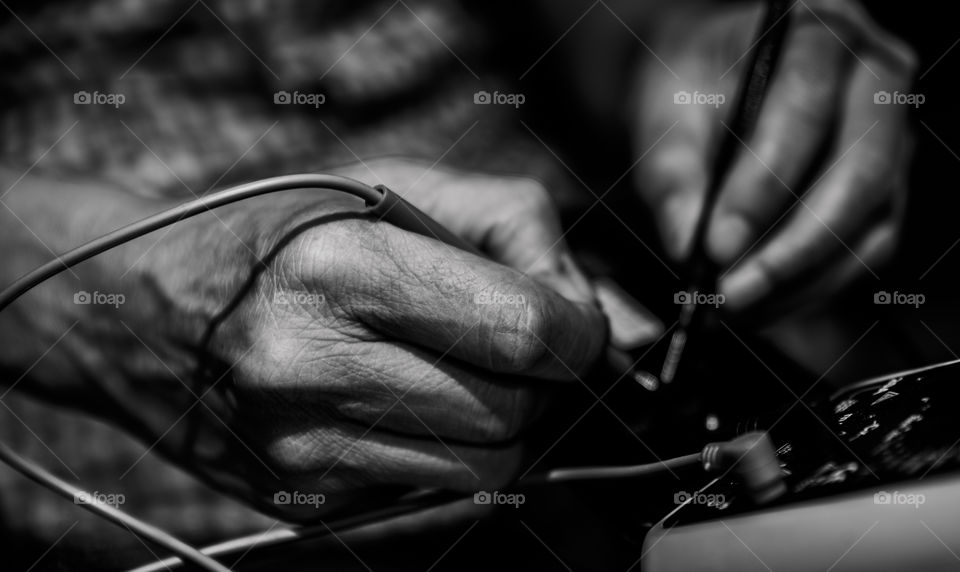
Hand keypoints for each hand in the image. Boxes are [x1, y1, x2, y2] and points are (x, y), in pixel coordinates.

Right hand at [53, 158, 603, 519]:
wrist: (142, 310)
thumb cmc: (285, 231)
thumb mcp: (397, 187)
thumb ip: (521, 231)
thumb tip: (615, 322)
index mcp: (342, 264)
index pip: (522, 327)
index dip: (574, 329)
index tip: (566, 322)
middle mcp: (312, 363)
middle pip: (513, 412)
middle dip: (537, 381)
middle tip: (502, 344)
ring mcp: (302, 445)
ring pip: (485, 468)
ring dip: (497, 423)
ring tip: (448, 371)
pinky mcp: (302, 497)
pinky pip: (433, 491)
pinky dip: (443, 452)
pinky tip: (396, 405)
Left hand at [630, 0, 915, 314]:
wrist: (704, 84)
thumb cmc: (688, 84)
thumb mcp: (662, 113)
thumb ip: (672, 176)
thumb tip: (687, 245)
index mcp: (816, 28)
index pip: (803, 109)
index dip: (761, 185)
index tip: (716, 244)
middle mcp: (872, 75)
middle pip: (857, 173)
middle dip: (791, 247)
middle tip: (732, 291)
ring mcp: (888, 135)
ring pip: (869, 221)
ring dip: (803, 277)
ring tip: (740, 304)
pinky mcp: (883, 188)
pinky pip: (865, 248)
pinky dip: (813, 284)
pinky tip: (764, 302)